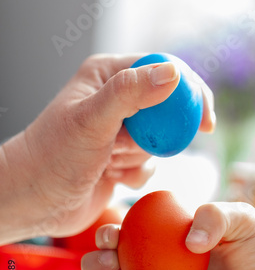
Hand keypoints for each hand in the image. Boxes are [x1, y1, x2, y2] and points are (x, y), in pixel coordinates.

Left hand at [1, 54, 214, 242]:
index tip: (205, 119)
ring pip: (160, 139)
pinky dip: (136, 174)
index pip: (163, 68)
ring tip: (108, 160)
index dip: (189, 90)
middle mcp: (116, 98)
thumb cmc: (53, 156)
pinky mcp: (123, 156)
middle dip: (155, 134)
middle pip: (167, 107)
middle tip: (137, 146)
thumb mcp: (92, 120)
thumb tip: (173, 73)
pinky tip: (111, 176)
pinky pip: (150, 163)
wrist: (34, 202)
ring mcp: (120, 128)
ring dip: (139, 157)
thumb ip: (130, 93)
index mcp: (108, 75)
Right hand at [81, 201, 254, 269]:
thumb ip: (213, 216)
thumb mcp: (242, 220)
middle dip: (95, 262)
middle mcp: (156, 265)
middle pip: (107, 264)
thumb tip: (186, 242)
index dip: (108, 233)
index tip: (113, 235)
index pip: (126, 232)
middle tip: (111, 261)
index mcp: (166, 237)